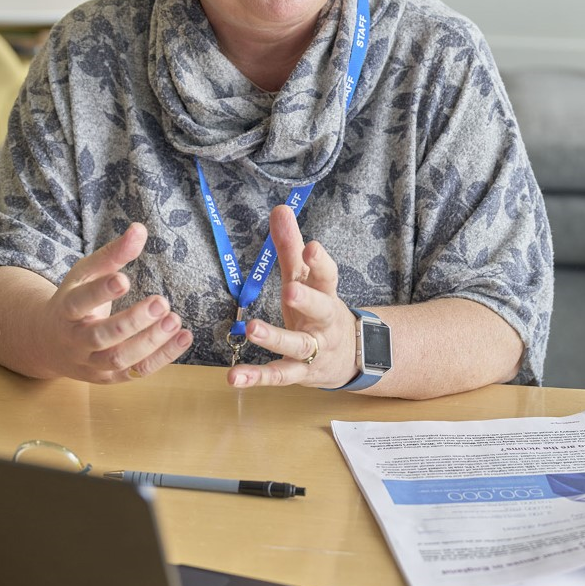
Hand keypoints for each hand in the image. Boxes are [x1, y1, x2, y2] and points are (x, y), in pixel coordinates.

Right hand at [36, 223, 191, 382]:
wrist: (48, 344)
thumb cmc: (73, 302)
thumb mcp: (85, 274)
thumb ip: (113, 253)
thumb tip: (140, 229)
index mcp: (66, 309)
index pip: (80, 302)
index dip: (101, 292)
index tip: (124, 279)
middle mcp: (76, 340)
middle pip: (102, 336)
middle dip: (132, 321)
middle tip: (161, 302)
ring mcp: (91, 363)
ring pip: (119, 359)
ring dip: (150, 341)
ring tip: (174, 320)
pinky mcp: (109, 378)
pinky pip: (136, 371)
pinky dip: (162, 357)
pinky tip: (184, 337)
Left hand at [226, 205, 358, 389]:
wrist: (349, 357)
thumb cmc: (318, 309)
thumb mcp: (306, 278)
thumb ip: (291, 246)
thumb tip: (280, 207)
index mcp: (325, 293)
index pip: (327, 275)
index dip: (320, 262)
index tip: (312, 247)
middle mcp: (323, 321)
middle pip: (320, 309)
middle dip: (307, 299)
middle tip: (291, 290)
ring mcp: (313, 349)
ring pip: (297, 345)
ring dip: (275, 338)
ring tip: (253, 329)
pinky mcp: (300, 373)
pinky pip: (279, 376)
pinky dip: (257, 377)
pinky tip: (235, 378)